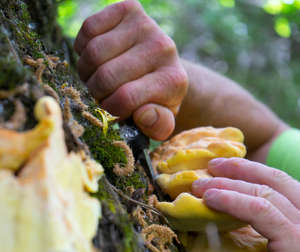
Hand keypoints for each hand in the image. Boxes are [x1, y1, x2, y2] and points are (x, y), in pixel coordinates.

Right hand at [74, 0, 187, 139]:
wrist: (160, 68)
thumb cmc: (155, 101)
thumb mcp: (160, 121)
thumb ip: (157, 126)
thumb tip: (144, 114)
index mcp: (173, 81)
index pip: (125, 98)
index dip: (109, 110)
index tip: (113, 112)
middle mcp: (163, 48)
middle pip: (106, 76)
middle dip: (96, 93)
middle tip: (101, 96)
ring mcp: (146, 25)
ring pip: (93, 53)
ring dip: (86, 72)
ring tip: (97, 79)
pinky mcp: (128, 8)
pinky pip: (89, 29)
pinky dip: (83, 48)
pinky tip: (95, 60)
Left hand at [192, 157, 299, 251]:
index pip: (281, 191)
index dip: (252, 177)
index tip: (223, 174)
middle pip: (275, 182)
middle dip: (240, 170)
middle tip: (211, 167)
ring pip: (265, 194)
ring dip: (229, 185)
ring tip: (201, 184)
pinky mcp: (297, 242)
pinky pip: (260, 212)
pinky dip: (233, 202)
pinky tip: (212, 200)